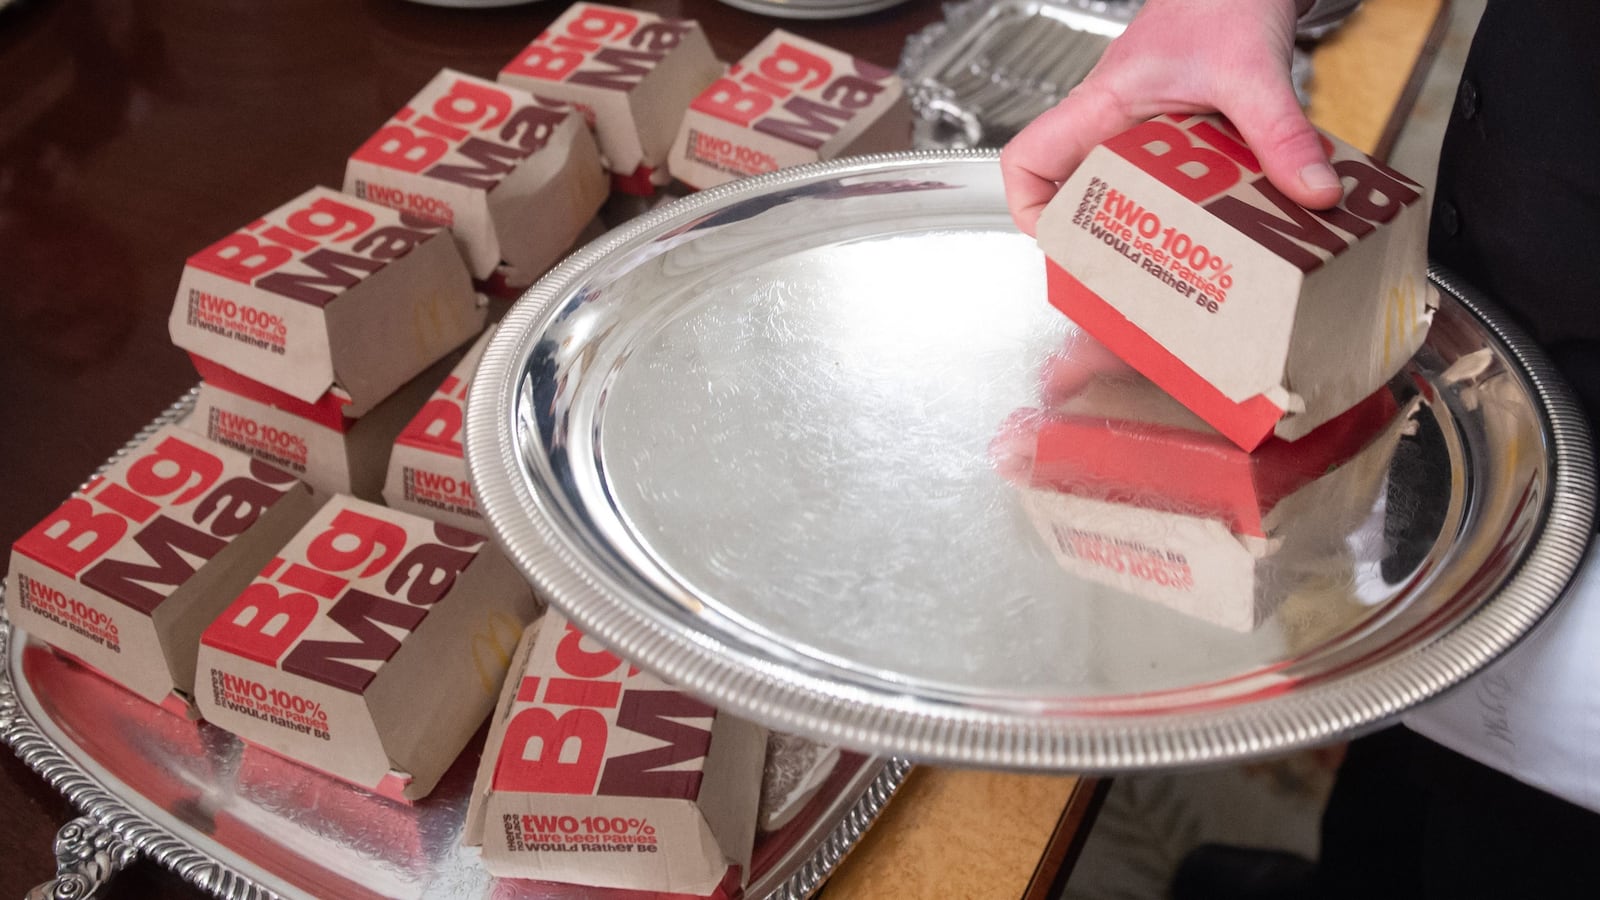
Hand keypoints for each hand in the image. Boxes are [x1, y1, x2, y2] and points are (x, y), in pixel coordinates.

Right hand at [999, 0, 1341, 235]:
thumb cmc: (1222, 2)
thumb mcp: (1254, 72)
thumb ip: (1283, 135)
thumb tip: (1312, 192)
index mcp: (1101, 106)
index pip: (1028, 160)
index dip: (1031, 208)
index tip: (1061, 244)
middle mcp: (1109, 123)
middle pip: (1072, 194)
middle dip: (1095, 237)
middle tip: (1131, 270)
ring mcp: (1136, 131)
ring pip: (1117, 193)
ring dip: (1142, 227)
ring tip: (1173, 260)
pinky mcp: (1167, 136)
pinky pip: (1159, 183)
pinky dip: (1182, 208)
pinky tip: (1218, 224)